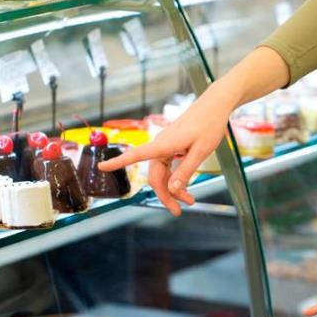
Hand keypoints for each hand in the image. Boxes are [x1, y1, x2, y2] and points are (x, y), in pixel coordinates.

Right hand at [98, 83, 235, 215]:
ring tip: (189, 200)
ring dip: (173, 188)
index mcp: (164, 144)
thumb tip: (172, 189)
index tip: (102, 166)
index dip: (118, 162)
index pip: (136, 155)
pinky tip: (185, 187)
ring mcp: (166, 145)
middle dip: (165, 194)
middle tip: (178, 211)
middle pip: (155, 175)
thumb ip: (185, 171)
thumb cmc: (209, 125)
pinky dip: (176, 178)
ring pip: (163, 173)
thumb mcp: (201, 152)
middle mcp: (161, 145)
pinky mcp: (172, 145)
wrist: (215, 106)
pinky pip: (169, 166)